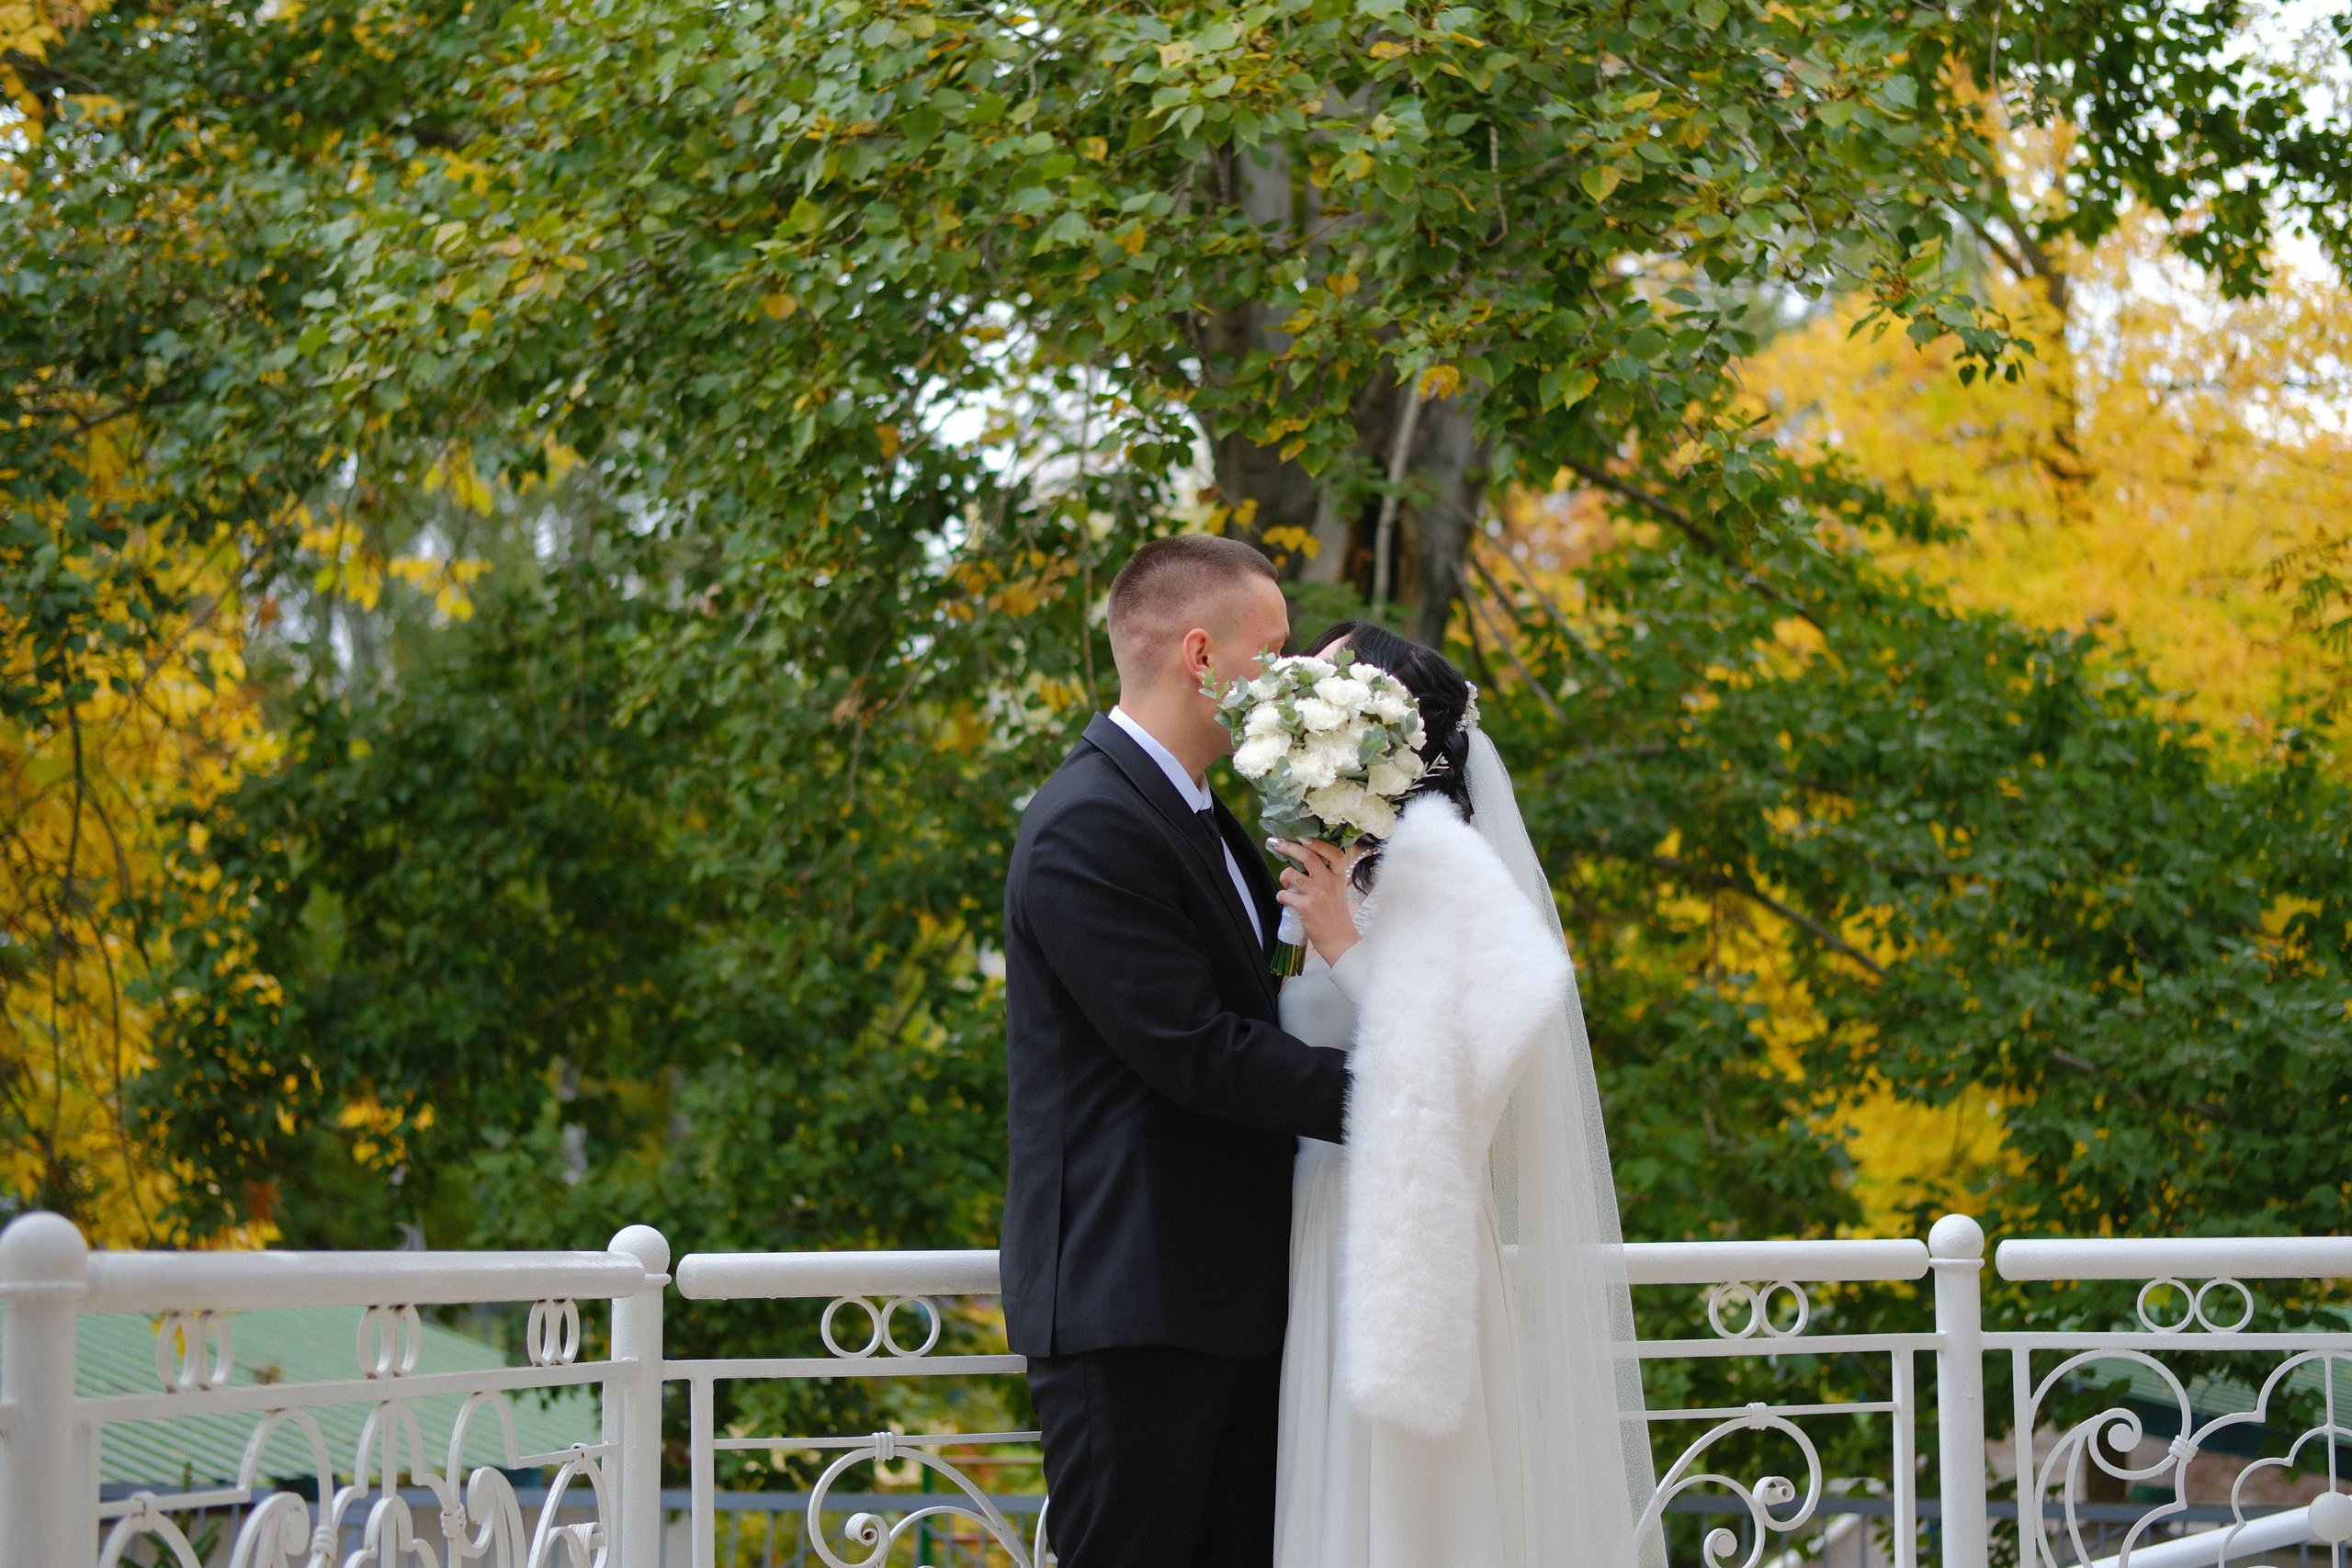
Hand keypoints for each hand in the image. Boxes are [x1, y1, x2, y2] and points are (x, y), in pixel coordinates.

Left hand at [1272, 839, 1362, 965]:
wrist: (1338, 939)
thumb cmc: (1335, 912)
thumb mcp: (1338, 888)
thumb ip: (1327, 872)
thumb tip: (1304, 854)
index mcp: (1339, 875)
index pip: (1333, 852)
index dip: (1317, 842)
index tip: (1303, 837)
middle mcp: (1329, 882)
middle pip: (1308, 856)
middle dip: (1289, 847)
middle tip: (1278, 843)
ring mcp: (1317, 894)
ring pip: (1291, 874)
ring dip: (1284, 876)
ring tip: (1287, 883)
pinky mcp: (1305, 907)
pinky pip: (1284, 894)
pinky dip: (1281, 895)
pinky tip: (1287, 900)